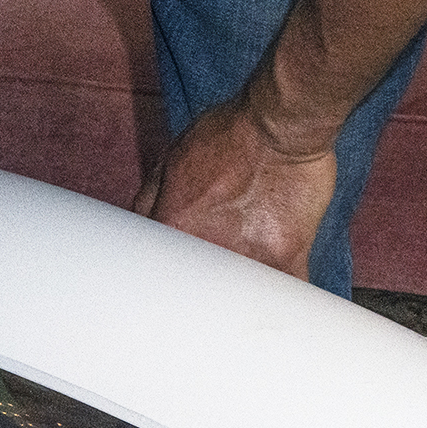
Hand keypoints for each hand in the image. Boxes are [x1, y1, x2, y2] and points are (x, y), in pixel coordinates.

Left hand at [133, 100, 335, 280]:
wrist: (280, 126)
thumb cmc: (228, 135)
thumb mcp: (170, 159)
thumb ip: (149, 202)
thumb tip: (140, 230)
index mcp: (171, 228)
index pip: (153, 270)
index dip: (161, 277)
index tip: (169, 283)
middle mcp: (206, 249)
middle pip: (196, 289)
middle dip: (199, 290)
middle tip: (209, 279)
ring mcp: (247, 257)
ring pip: (235, 296)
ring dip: (235, 295)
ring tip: (239, 285)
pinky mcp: (286, 258)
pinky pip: (283, 293)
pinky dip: (280, 297)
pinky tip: (277, 301)